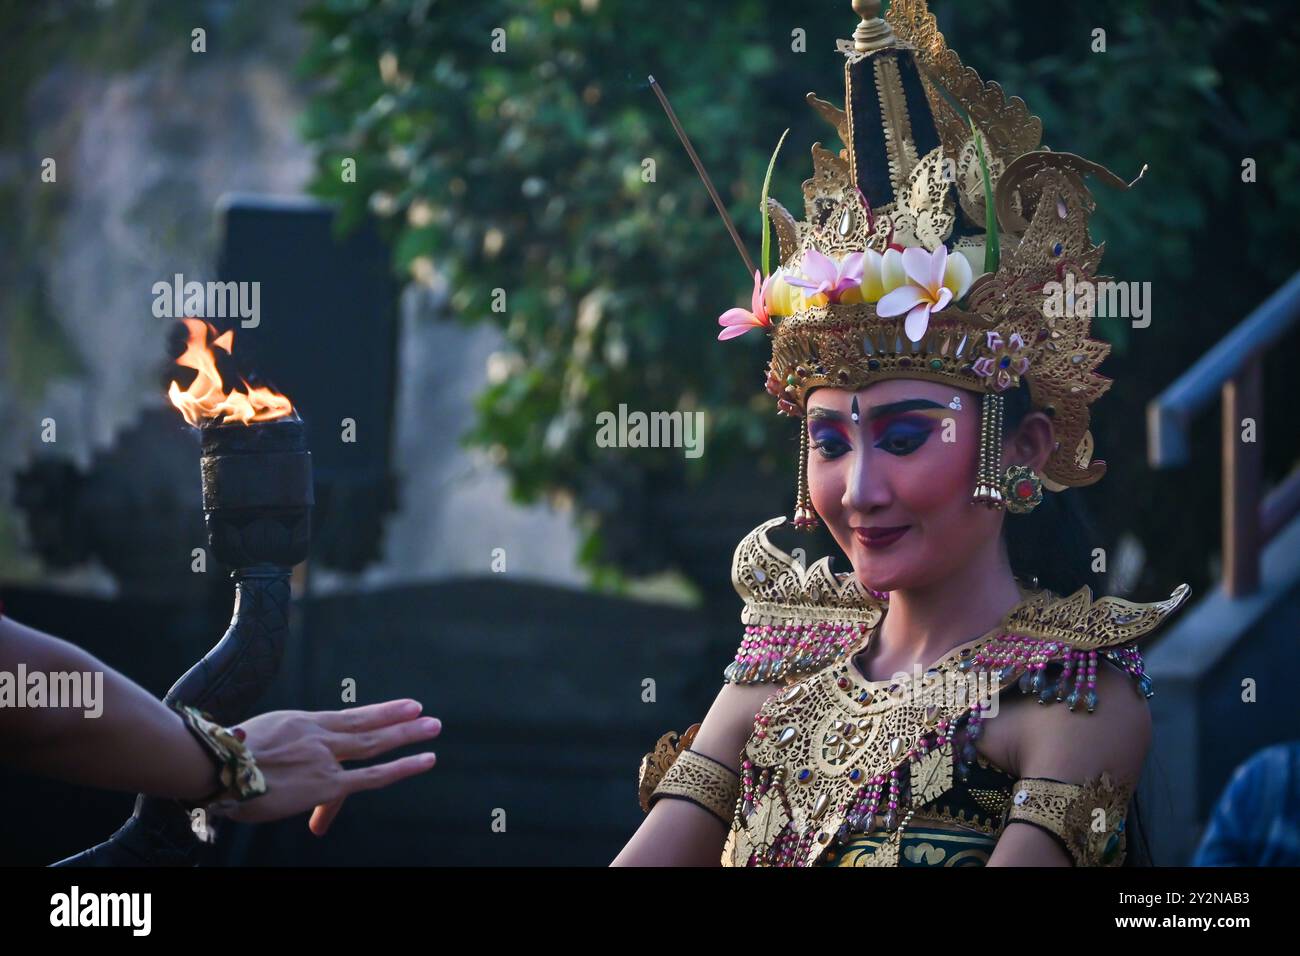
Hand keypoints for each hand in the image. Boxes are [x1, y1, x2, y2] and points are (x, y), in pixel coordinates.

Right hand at [210, 699, 439, 833]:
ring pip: (375, 743)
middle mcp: (319, 736)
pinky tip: (424, 761)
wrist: (213, 765)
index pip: (346, 718)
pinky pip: (372, 777)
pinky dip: (401, 768)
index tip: (400, 707)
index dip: (376, 713)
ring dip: (407, 735)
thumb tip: (280, 767)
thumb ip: (278, 750)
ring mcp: (325, 757)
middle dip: (398, 720)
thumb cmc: (221, 759)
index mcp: (301, 723)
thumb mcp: (256, 740)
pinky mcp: (325, 783)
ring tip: (433, 728)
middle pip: (367, 725)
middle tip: (425, 714)